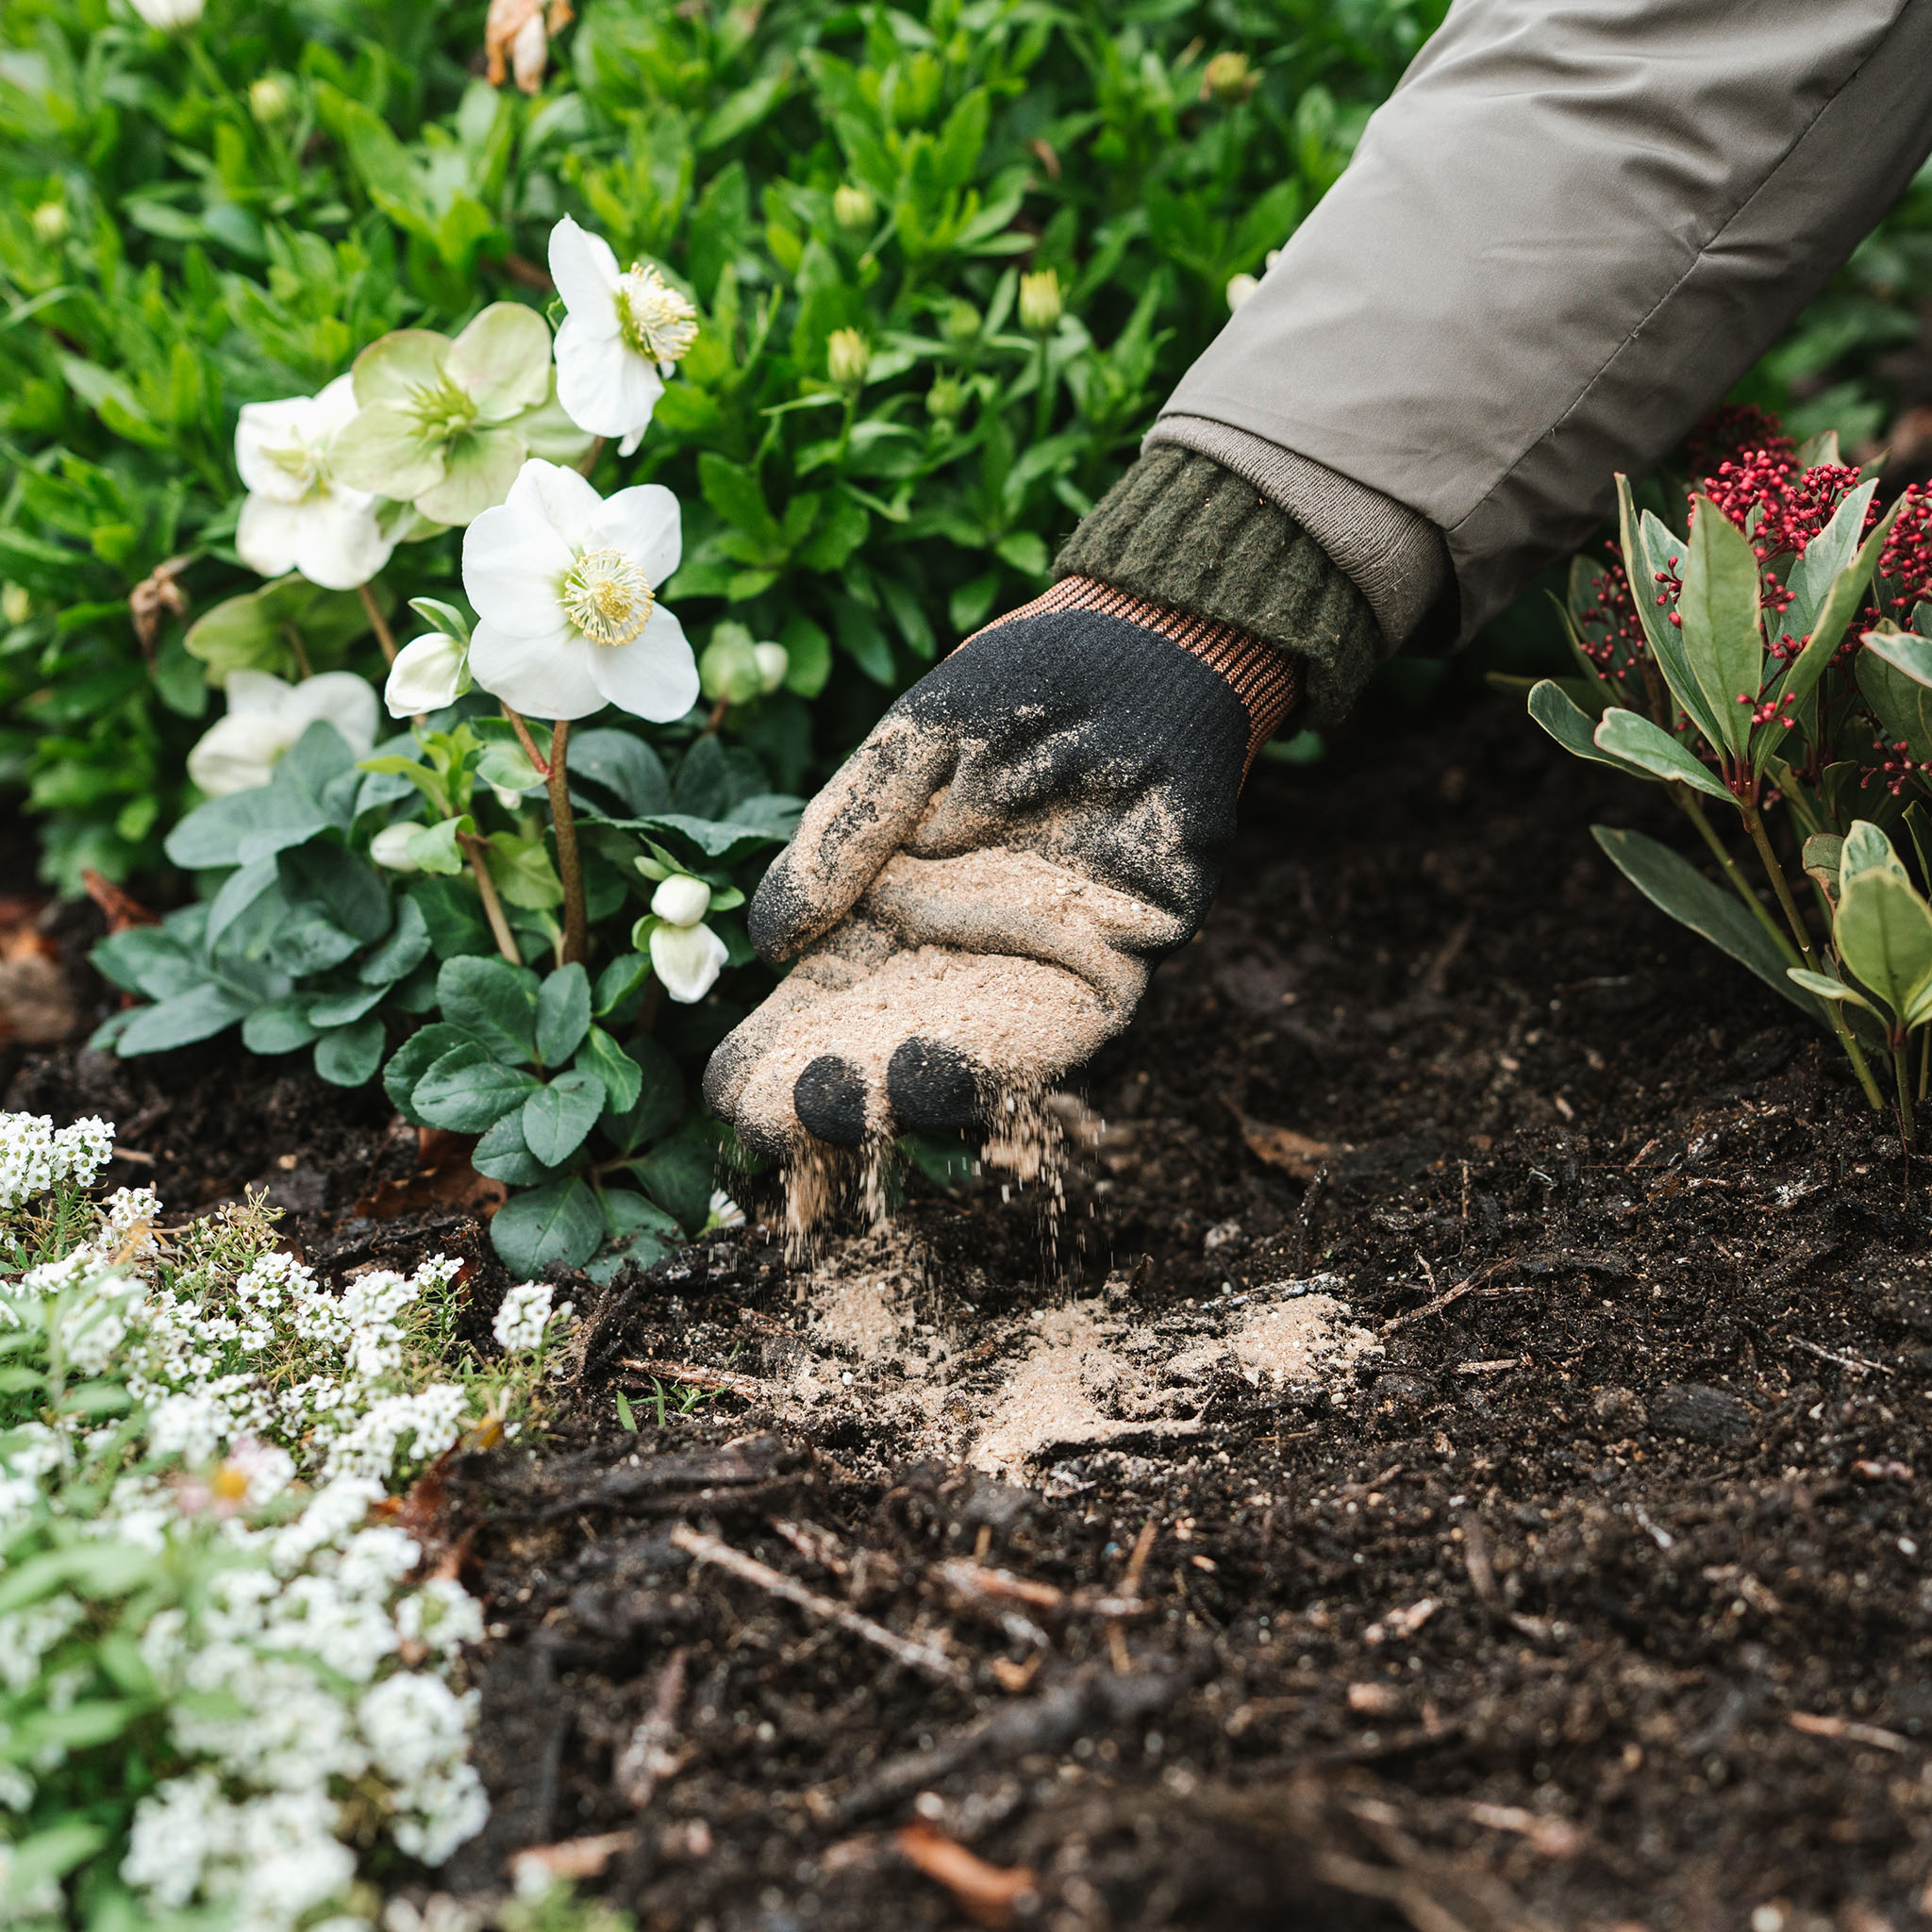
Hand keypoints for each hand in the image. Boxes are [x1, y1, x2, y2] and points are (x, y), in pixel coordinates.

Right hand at [701, 578, 1296, 1155]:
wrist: (1143, 650)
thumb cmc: (1018, 687)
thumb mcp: (908, 751)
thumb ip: (844, 835)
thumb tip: (768, 946)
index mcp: (893, 909)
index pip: (824, 1003)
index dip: (778, 1051)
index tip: (730, 1090)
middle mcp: (962, 953)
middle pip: (887, 1049)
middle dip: (834, 1096)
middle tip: (775, 1123)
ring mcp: (1039, 964)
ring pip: (970, 1056)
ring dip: (909, 1094)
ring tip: (849, 1107)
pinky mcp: (1119, 959)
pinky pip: (1062, 1030)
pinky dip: (1003, 1059)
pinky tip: (936, 1069)